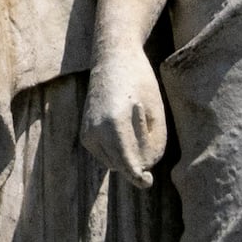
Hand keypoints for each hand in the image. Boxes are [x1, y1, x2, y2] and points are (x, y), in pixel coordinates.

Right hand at [84, 47, 167, 181]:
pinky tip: (124, 125)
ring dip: (129, 154)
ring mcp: (87, 134)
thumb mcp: (157, 111)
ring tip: (135, 123)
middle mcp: (94, 131)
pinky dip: (119, 149)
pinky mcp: (85, 135)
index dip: (138, 177)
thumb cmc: (141, 82)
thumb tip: (142, 170)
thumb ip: (155, 143)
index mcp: (114, 124)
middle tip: (150, 127)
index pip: (127, 162)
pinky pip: (107, 156)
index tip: (148, 182)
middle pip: (123, 165)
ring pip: (114, 163)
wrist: (113, 59)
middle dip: (140, 158)